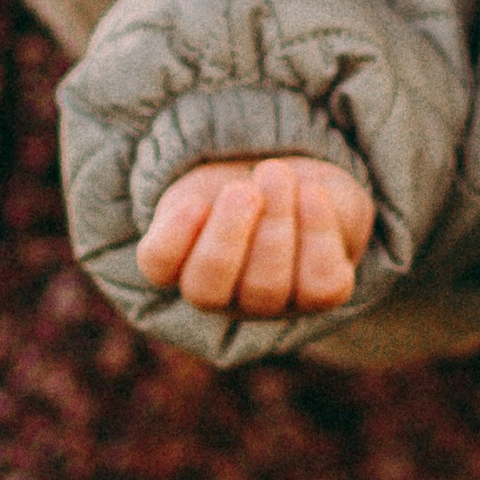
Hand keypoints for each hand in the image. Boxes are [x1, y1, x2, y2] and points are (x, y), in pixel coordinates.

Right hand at [134, 155, 374, 314]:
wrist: (300, 185)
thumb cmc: (244, 184)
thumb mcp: (211, 181)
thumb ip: (200, 197)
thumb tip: (218, 206)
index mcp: (179, 263)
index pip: (158, 266)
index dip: (174, 239)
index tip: (194, 203)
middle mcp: (221, 297)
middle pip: (208, 289)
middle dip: (228, 235)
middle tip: (243, 190)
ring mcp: (271, 305)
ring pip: (267, 287)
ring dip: (275, 225)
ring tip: (278, 174)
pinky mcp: (320, 294)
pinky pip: (320, 284)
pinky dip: (318, 233)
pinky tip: (312, 193)